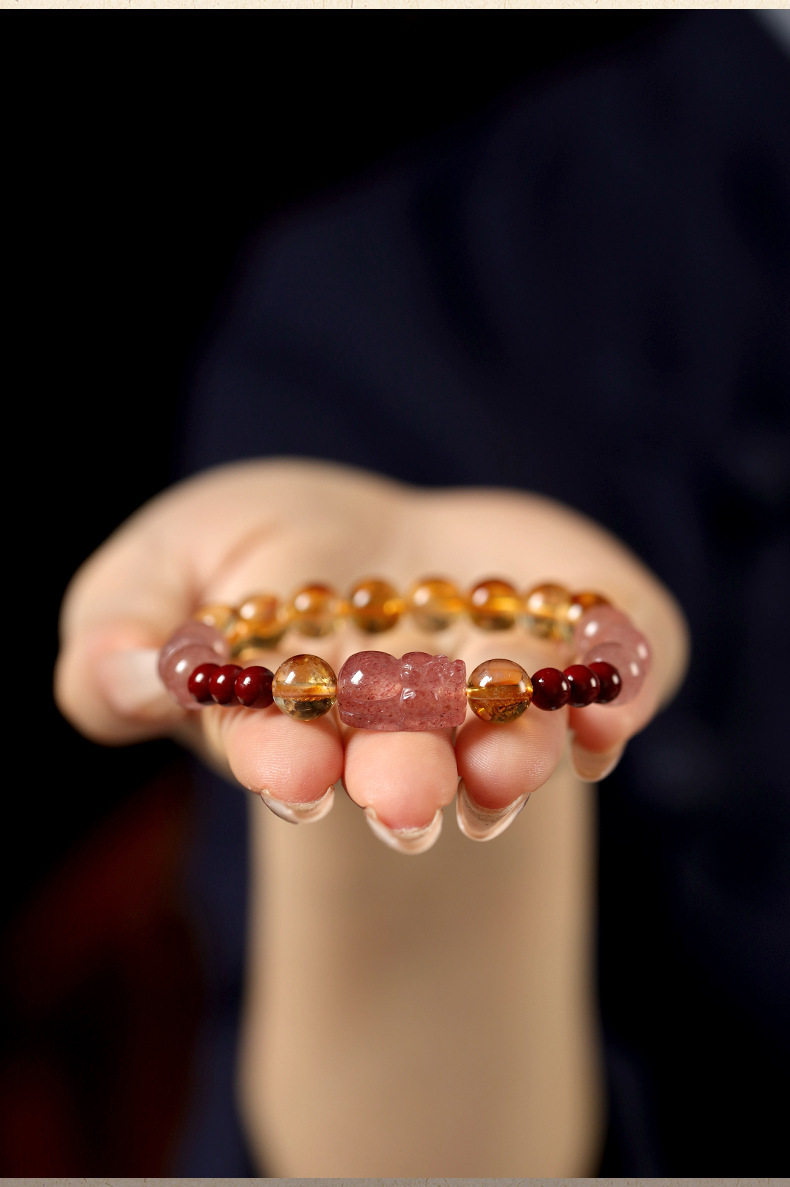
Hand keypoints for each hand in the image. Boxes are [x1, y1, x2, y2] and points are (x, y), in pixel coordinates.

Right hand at [55, 458, 688, 851]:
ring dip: (516, 752)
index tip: (292, 774)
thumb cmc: (243, 556)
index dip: (283, 757)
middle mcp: (406, 719)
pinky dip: (622, 688)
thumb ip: (117, 637)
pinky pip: (618, 670)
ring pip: (513, 732)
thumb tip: (125, 673)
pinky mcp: (579, 639)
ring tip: (507, 765)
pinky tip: (610, 706)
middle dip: (407, 776)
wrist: (373, 537)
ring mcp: (499, 685)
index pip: (282, 740)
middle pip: (407, 753)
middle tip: (407, 800)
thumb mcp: (152, 572)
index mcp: (295, 712)